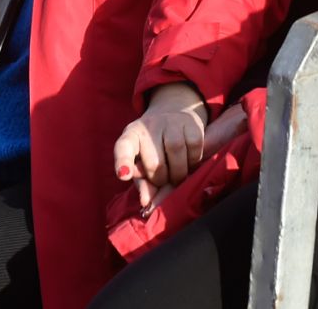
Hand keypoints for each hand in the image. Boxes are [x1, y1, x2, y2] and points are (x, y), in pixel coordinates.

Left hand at [113, 82, 206, 208]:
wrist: (173, 113)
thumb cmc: (154, 148)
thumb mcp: (143, 163)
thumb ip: (144, 184)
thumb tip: (146, 203)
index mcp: (131, 136)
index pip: (123, 147)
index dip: (123, 161)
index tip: (124, 175)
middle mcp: (149, 125)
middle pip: (154, 162)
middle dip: (160, 179)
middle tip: (163, 179)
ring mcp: (170, 121)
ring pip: (176, 151)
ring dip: (178, 172)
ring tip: (176, 174)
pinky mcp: (190, 122)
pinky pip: (194, 146)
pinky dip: (193, 160)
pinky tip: (188, 160)